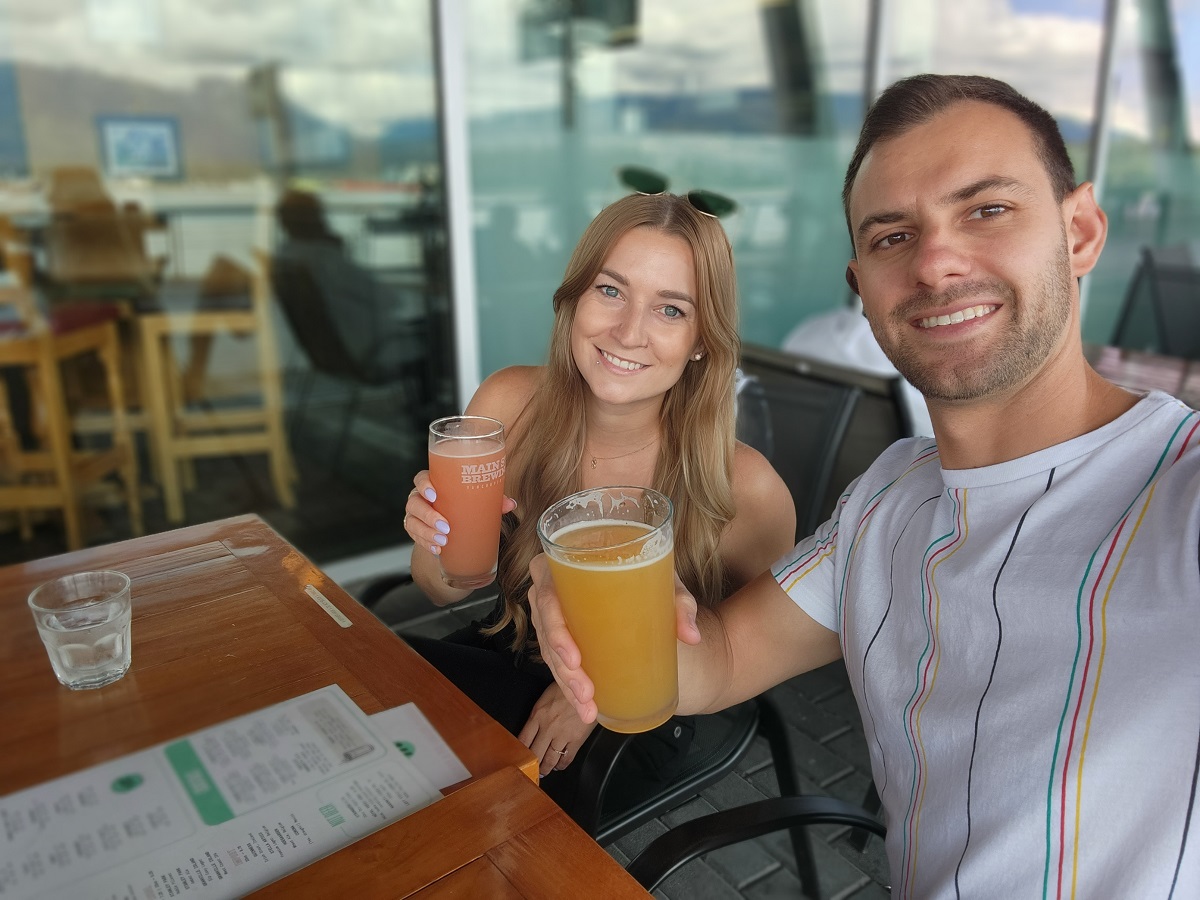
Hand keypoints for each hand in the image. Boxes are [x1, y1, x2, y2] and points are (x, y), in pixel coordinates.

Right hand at [404, 472, 516, 555]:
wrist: (452, 525)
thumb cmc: (463, 505)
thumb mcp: (476, 501)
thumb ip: (492, 500)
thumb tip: (511, 504)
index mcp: (433, 484)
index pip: (420, 479)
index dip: (424, 485)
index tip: (435, 495)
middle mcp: (419, 498)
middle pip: (414, 503)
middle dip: (428, 516)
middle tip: (446, 527)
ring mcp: (415, 515)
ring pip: (412, 522)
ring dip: (426, 533)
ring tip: (443, 542)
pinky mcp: (414, 530)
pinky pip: (415, 537)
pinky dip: (426, 544)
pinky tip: (437, 550)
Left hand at [518, 684, 596, 776]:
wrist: (590, 689)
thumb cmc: (570, 688)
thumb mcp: (548, 696)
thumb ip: (540, 712)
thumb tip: (534, 726)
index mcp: (538, 715)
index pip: (523, 739)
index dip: (520, 752)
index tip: (519, 758)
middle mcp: (547, 727)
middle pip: (535, 753)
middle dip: (532, 764)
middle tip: (531, 770)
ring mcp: (562, 734)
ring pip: (550, 759)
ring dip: (546, 768)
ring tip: (544, 771)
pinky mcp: (577, 739)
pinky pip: (567, 758)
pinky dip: (562, 765)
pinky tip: (560, 765)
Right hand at [527, 556, 702, 726]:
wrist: (651, 587)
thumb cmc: (652, 577)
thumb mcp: (667, 584)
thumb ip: (681, 604)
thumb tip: (691, 635)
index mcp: (570, 562)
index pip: (547, 596)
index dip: (555, 629)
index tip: (575, 659)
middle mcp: (555, 587)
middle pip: (546, 630)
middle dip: (563, 669)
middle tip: (586, 693)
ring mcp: (556, 613)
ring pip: (549, 651)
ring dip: (566, 683)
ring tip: (588, 707)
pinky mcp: (563, 634)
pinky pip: (557, 660)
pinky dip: (569, 685)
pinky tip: (584, 706)